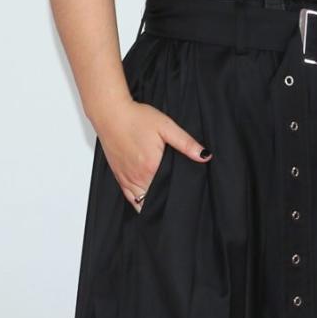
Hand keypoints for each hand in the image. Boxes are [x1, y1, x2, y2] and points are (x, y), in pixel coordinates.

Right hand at [95, 99, 210, 208]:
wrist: (111, 113)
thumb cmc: (136, 118)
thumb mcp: (166, 126)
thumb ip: (186, 143)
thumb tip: (205, 155)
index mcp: (152, 167)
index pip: (169, 191)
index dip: (179, 195)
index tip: (187, 195)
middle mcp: (138, 176)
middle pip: (156, 199)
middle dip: (167, 201)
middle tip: (179, 199)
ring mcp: (127, 178)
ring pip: (142, 203)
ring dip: (153, 204)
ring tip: (165, 202)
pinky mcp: (119, 177)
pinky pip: (129, 199)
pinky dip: (139, 202)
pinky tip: (147, 200)